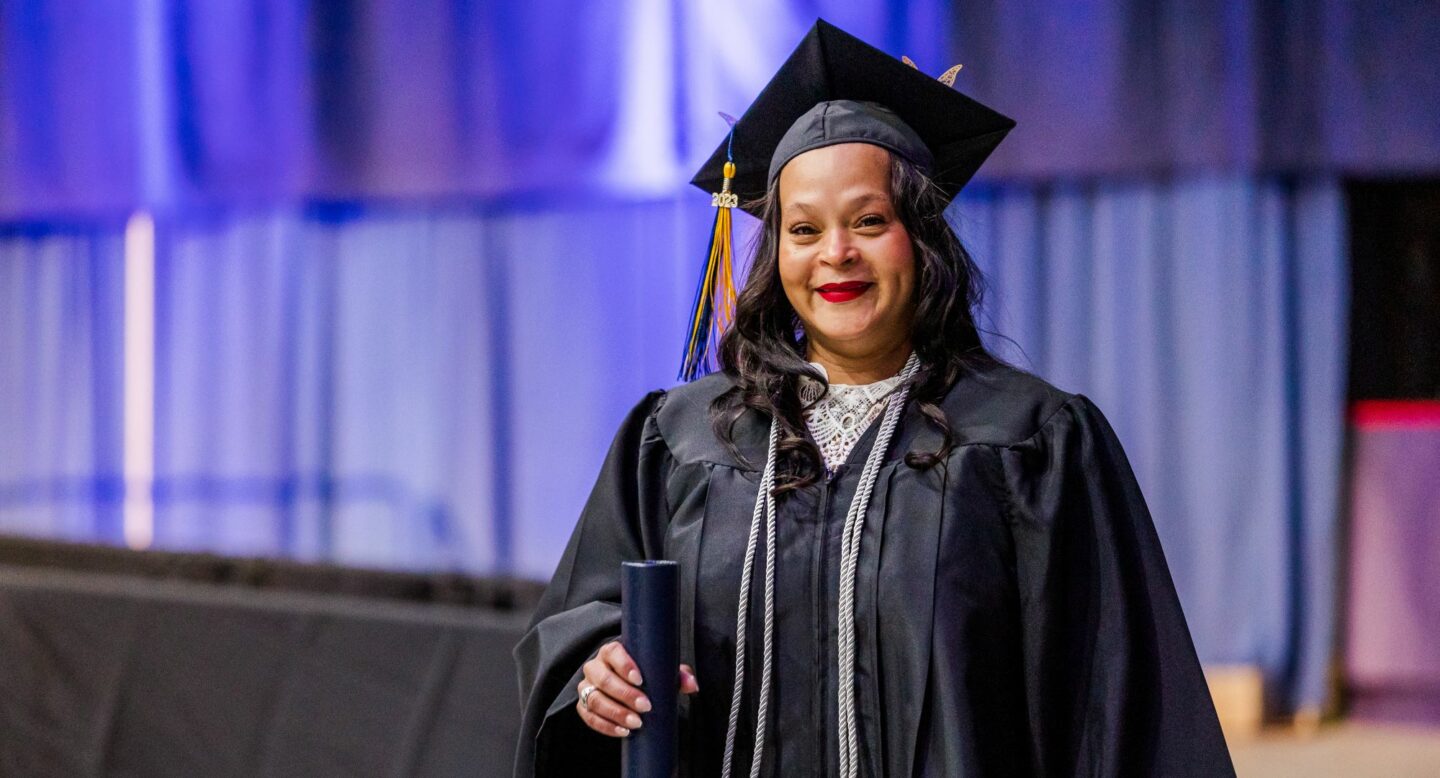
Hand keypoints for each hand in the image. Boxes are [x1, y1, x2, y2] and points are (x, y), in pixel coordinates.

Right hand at [576, 641, 699, 736]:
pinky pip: (589, 717)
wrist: (627, 686)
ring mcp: (587, 687)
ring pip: (594, 699)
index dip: (625, 665)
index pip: (613, 652)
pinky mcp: (583, 706)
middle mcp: (595, 667)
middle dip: (624, 694)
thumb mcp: (661, 671)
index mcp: (611, 652)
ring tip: (636, 723)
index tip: (640, 679)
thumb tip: (692, 685)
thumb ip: (677, 674)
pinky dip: (605, 726)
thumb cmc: (645, 674)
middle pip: (603, 679)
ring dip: (615, 713)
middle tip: (645, 706)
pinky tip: (623, 732)